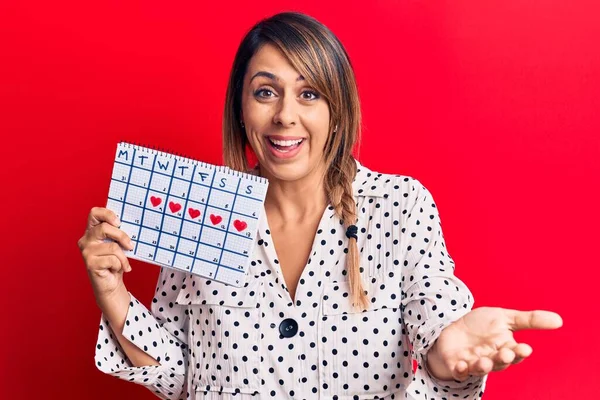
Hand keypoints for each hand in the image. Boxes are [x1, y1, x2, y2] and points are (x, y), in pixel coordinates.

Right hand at [78, 207, 133, 300]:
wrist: (111, 283)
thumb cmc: (115, 262)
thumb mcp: (118, 244)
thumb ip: (119, 234)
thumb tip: (133, 226)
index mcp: (92, 230)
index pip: (94, 213)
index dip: (107, 214)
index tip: (119, 222)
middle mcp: (86, 239)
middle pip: (104, 228)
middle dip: (121, 236)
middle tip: (130, 245)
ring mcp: (86, 251)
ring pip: (112, 246)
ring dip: (123, 257)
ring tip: (122, 263)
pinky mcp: (90, 263)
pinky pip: (113, 259)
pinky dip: (120, 265)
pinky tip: (116, 269)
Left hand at [425, 306, 562, 380]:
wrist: (454, 329)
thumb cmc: (482, 326)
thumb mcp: (504, 318)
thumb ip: (529, 320)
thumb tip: (559, 320)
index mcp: (505, 348)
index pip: (515, 353)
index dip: (519, 352)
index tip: (525, 348)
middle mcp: (491, 358)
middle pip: (499, 363)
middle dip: (503, 359)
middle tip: (506, 354)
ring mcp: (473, 363)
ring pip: (480, 369)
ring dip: (483, 366)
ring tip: (484, 361)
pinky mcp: (457, 365)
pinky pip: (459, 372)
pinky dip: (460, 370)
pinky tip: (461, 365)